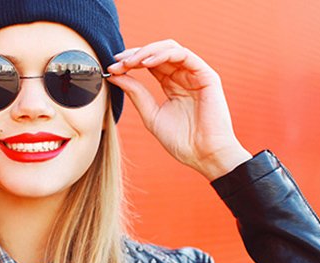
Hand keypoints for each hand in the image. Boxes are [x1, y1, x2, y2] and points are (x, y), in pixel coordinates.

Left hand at [106, 40, 251, 180]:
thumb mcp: (151, 115)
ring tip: (129, 62)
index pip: (150, 64)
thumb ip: (136, 94)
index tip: (112, 68)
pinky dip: (163, 54)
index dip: (130, 62)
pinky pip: (183, 55)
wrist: (204, 155)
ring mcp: (196, 74)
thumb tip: (114, 76)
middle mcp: (184, 76)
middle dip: (135, 55)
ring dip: (146, 52)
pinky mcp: (207, 76)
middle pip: (157, 53)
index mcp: (172, 85)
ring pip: (169, 49)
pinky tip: (146, 62)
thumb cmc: (182, 141)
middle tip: (117, 63)